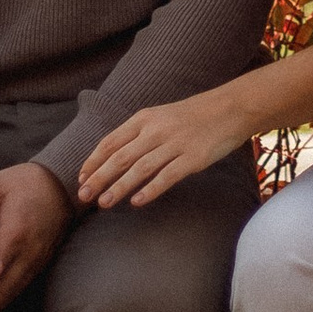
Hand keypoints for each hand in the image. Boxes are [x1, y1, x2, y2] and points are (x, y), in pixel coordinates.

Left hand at [77, 87, 250, 212]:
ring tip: (104, 203)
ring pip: (139, 169)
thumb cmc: (193, 115)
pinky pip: (167, 176)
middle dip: (98, 178)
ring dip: (119, 187)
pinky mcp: (193, 158)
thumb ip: (139, 133)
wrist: (231, 108)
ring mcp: (175, 144)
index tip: (81, 179)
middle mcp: (156, 130)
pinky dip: (150, 190)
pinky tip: (137, 202)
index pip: (111, 141)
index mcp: (145, 118)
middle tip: (83, 197)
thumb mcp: (161, 116)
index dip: (93, 161)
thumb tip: (113, 158)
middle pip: (120, 157)